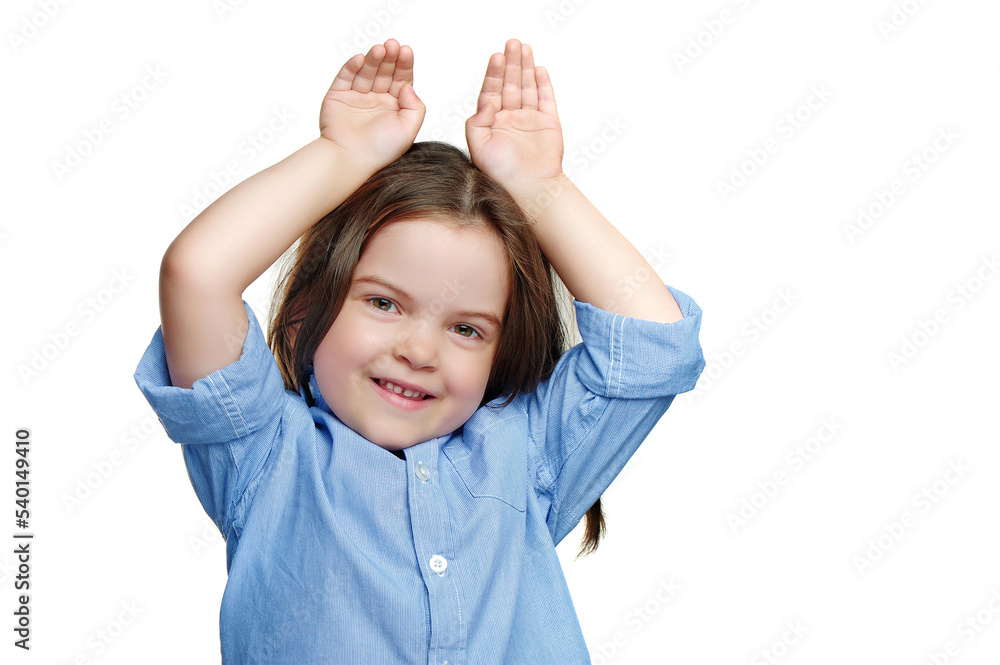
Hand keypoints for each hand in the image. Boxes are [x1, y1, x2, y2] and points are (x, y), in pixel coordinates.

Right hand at [320, 39, 424, 170]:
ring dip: (373, 59)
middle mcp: (376, 101)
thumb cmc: (381, 149)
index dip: (404, 64)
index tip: (406, 51)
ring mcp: (356, 98)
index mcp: (394, 108)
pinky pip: (345, 77)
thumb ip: (415, 106)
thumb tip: (408, 85)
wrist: (350, 159)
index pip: (401, 80)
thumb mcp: (409, 129)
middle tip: (393, 45)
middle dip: (389, 58)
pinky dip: (352, 66)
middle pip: (384, 72)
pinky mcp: (337, 97)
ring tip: (379, 49)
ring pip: (366, 72)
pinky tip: (361, 59)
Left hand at [466, 39, 563, 197]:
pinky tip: (538, 68)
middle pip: (509, 84)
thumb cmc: (502, 173)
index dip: (493, 73)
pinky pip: (546, 99)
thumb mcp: (478, 148)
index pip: (491, 92)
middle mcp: (510, 118)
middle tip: (512, 43)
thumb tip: (485, 103)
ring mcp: (530, 120)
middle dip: (511, 63)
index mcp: (492, 123)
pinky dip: (543, 83)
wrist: (531, 188)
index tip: (496, 56)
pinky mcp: (548, 123)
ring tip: (524, 47)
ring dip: (525, 68)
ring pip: (527, 87)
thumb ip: (476, 123)